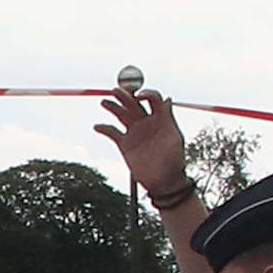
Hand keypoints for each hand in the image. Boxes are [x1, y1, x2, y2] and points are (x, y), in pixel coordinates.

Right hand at [96, 84, 189, 208]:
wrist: (164, 181)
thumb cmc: (174, 161)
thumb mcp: (174, 137)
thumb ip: (168, 118)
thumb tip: (167, 99)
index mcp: (160, 119)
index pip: (153, 99)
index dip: (146, 93)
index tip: (139, 95)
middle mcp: (147, 123)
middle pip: (134, 104)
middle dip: (125, 96)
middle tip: (116, 90)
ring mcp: (135, 133)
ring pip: (122, 115)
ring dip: (113, 107)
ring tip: (105, 102)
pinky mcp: (125, 144)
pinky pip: (112, 133)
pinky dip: (104, 128)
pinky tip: (97, 126)